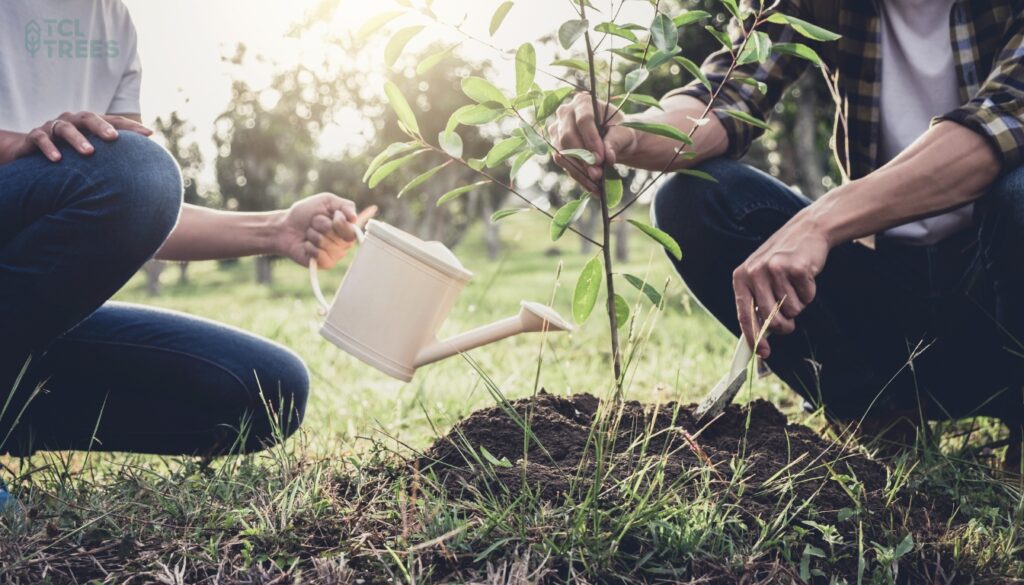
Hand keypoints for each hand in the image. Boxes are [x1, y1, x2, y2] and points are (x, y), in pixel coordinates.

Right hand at [13, 111, 152, 161]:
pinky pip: (41, 139)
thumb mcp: (89, 153)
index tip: (149, 134)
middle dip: (102, 127)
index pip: (112, 120)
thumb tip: (142, 172)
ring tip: (89, 152)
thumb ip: (111, 158)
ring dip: (77, 139)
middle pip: (88, 118)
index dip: (130, 126)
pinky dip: (49, 147)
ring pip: (65, 128)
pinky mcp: (34, 136)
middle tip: (114, 138)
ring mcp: (53, 127)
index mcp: (89, 124)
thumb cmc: (68, 153)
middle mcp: (72, 121)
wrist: (29, 149)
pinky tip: (58, 159)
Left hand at [273, 192, 377, 268]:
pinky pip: (319, 255)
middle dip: (321, 225)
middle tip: (314, 224)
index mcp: (348, 228)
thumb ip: (345, 205)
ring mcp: (336, 254)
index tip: (332, 215)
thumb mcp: (326, 200)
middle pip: (337, 236)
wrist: (285, 227)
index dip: (338, 222)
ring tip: (309, 233)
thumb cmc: (306, 213)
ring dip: (313, 235)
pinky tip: (306, 244)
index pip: (351, 229)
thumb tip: (355, 218)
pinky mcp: (325, 263)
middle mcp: (345, 243)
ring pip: (326, 244)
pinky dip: (309, 246)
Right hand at [548, 92, 637, 191]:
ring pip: (562, 151)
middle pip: (567, 136)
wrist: (613, 140)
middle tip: (597, 174)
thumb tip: (607, 157)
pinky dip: (578, 176)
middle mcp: (565, 113)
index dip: (591, 140)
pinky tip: (591, 187)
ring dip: (579, 170)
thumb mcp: (623, 134)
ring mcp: (557, 130)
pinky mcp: (555, 147)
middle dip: (583, 158)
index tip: (601, 158)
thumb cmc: (619, 131)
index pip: (583, 119)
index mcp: (583, 102)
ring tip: (595, 183)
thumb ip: (614, 142)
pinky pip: (563, 163)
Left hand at [732, 213, 829, 357]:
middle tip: (790, 321)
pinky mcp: (796, 267)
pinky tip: (805, 276)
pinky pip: (807, 297)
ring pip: (792, 309)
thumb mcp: (760, 277)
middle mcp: (754, 273)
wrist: (805, 231)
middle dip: (784, 325)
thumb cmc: (782, 260)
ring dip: (798, 304)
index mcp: (741, 278)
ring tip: (795, 286)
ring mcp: (775, 269)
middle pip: (771, 318)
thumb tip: (759, 338)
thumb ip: (757, 303)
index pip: (744, 315)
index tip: (764, 352)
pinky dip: (809, 293)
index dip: (755, 337)